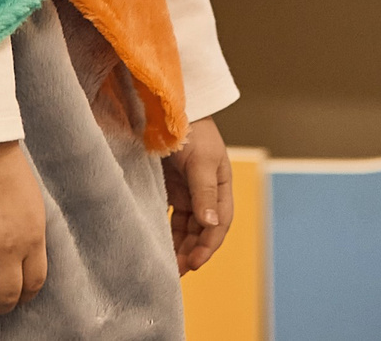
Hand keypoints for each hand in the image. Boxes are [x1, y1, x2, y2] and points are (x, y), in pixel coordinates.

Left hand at [162, 116, 232, 272]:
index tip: (194, 263)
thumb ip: (204, 192)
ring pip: (187, 228)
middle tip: (177, 272)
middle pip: (202, 230)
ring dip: (180, 247)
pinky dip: (168, 233)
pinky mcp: (170, 190)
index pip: (219, 223)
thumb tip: (210, 223)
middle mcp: (206, 193)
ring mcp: (187, 192)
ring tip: (168, 266)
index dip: (208, 245)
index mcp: (221, 186)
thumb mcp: (201, 161)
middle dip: (192, 252)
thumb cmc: (191, 130)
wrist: (168, 109)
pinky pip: (171, 218)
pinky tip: (159, 245)